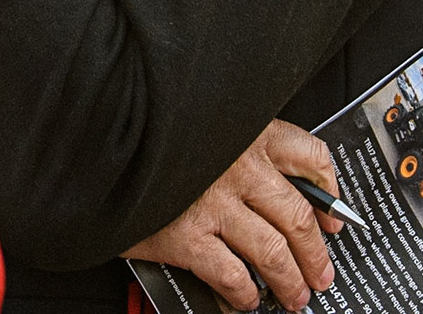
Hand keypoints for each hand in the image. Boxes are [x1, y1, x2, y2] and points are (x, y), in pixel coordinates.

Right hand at [123, 120, 343, 311]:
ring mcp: (212, 202)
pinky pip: (233, 274)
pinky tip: (245, 298)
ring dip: (291, 282)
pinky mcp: (186, 234)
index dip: (328, 192)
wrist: (90, 146)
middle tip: (321, 274)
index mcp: (242, 132)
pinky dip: (245, 293)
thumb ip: (230, 145)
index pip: (308, 154)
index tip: (332, 216)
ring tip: (295, 296)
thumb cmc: (143, 135)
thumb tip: (266, 184)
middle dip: (316, 254)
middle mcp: (235, 166)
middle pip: (297, 217)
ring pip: (273, 252)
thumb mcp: (196, 125)